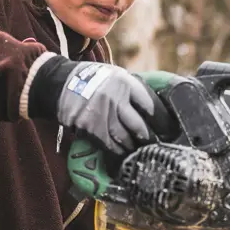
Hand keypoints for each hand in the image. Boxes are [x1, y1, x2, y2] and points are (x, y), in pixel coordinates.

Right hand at [28, 56, 170, 156]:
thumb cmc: (93, 79)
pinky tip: (125, 154)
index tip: (168, 129)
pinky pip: (110, 145)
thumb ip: (132, 90)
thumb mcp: (116, 75)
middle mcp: (116, 99)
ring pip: (126, 138)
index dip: (161, 120)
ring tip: (142, 150)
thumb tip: (153, 107)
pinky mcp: (91, 128)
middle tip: (157, 145)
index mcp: (126, 83)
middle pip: (140, 126)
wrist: (61, 83)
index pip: (150, 105)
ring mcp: (102, 115)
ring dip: (135, 147)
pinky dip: (119, 152)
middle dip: (150, 138)